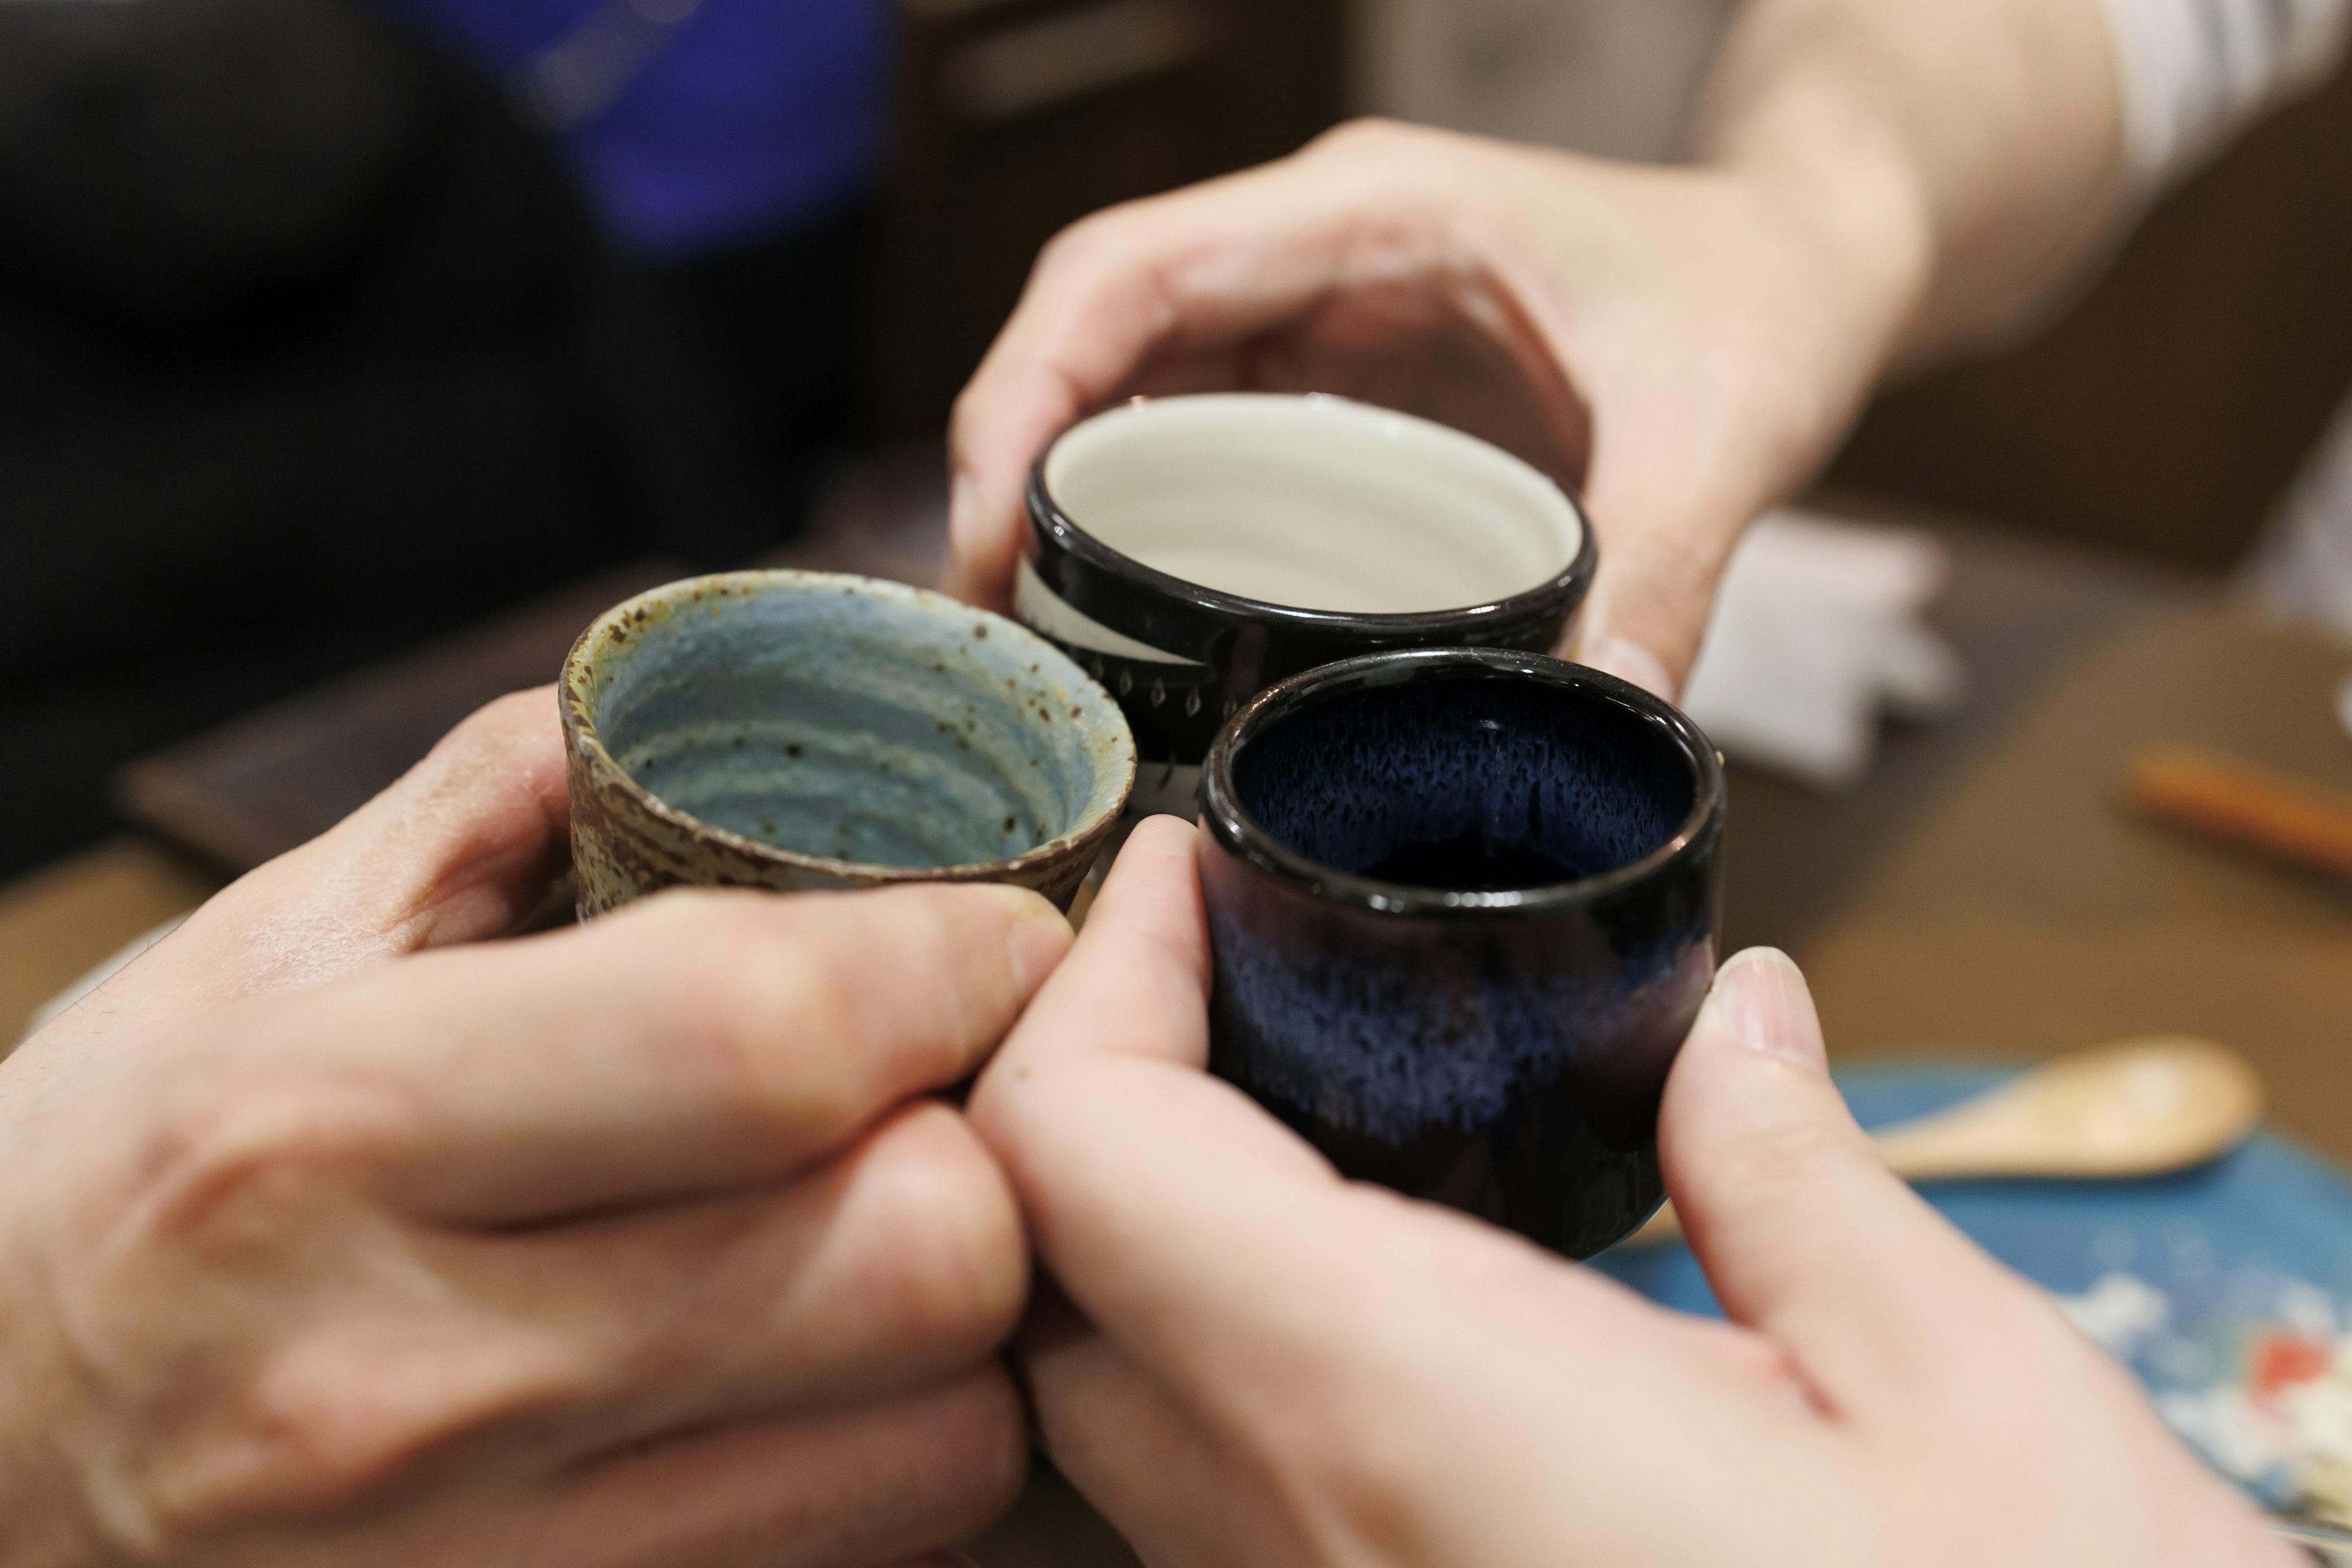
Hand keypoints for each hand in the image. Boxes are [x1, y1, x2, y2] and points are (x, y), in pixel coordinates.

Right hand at [0, 691, 1068, 1566]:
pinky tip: (794, 1390)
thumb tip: (719, 706)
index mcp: (323, 1136)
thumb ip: (490, 808)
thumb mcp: (238, 971)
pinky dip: (881, 1464)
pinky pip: (861, 1563)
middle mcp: (407, 1384)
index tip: (995, 935)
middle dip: (979, 1148)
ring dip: (954, 1331)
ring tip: (864, 1248)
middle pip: (924, 1257)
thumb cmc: (76, 1213)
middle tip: (934, 1099)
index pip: (776, 1034)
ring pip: (938, 1444)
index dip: (953, 964)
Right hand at [943, 119, 1927, 694]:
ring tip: (1032, 641)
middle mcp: (1315, 247)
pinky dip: (1140, 512)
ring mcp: (1315, 309)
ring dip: (1059, 495)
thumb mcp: (1728, 425)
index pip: (1131, 274)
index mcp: (1371, 213)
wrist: (1799, 257)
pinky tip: (1126, 613)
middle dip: (1009, 464)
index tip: (981, 529)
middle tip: (988, 630)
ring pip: (1128, 384)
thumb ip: (1668, 564)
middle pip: (1094, 331)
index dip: (1026, 392)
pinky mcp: (1334, 376)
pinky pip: (1194, 429)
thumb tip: (1602, 723)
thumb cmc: (1761, 295)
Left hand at [969, 819, 2291, 1565]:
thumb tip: (1736, 1024)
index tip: (1185, 877)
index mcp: (1412, 1417)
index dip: (1092, 980)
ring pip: (1100, 1408)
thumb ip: (1802, 1180)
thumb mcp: (1975, 1411)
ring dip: (1135, 1224)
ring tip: (1277, 1086)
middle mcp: (1301, 1547)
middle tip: (1215, 960)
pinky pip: (1206, 1509)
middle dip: (1087, 1084)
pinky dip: (1214, 1354)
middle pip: (1046, 1279)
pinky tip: (1366, 1280)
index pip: (1080, 1157)